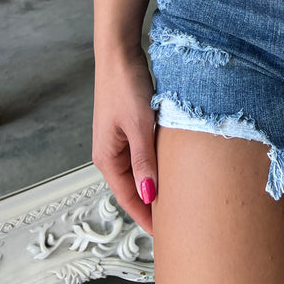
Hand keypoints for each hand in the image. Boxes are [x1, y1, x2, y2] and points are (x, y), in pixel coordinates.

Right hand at [92, 47, 157, 236]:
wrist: (120, 52)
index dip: (147, 215)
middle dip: (151, 203)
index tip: (166, 231)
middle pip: (132, 186)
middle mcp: (111, 151)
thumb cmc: (125, 85)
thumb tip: (149, 194)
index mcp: (107, 157)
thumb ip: (143, 161)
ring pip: (139, 169)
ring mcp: (119, 139)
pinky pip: (143, 153)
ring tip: (177, 196)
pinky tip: (170, 166)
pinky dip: (155, 163)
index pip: (128, 197)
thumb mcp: (138, 125)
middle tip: (176, 217)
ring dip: (155, 182)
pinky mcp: (129, 126)